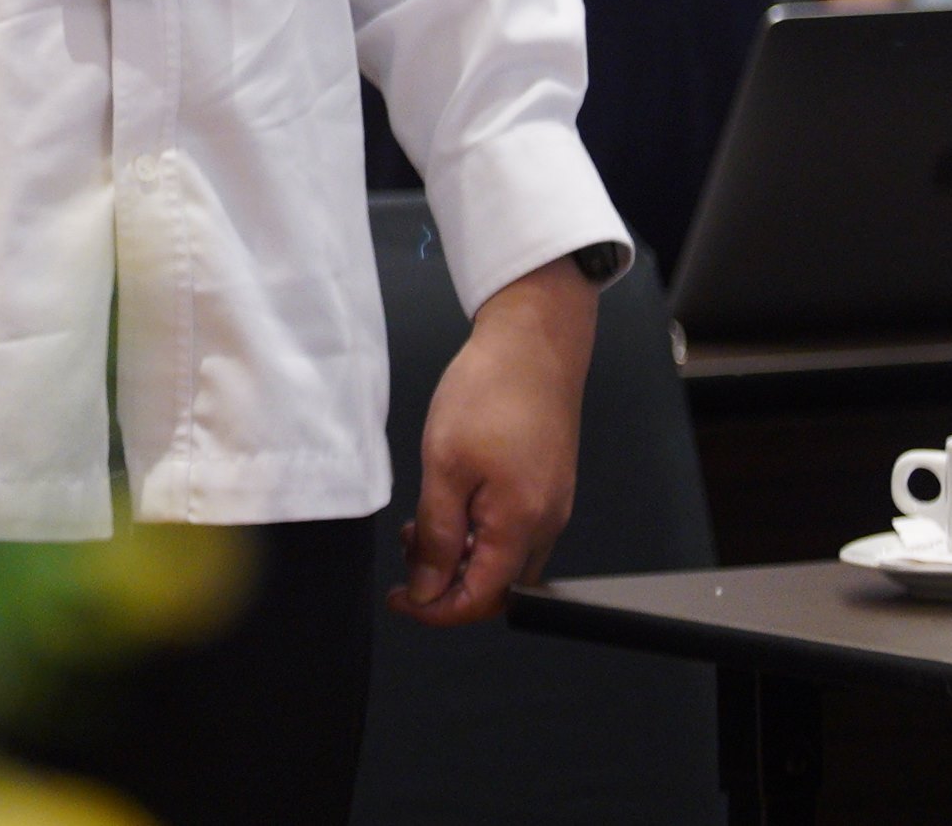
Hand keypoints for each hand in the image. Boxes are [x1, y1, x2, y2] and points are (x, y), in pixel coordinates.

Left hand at [398, 257, 598, 623]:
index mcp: (521, 526)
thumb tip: (428, 588)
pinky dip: (477, 531)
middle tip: (406, 555)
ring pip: (504, 558)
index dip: (436, 610)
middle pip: (497, 586)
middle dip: (447, 583)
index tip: (400, 599)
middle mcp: (546, 524)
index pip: (480, 599)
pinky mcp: (549, 484)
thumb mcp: (444, 466)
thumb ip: (436, 535)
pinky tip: (451, 503)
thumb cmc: (490, 393)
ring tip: (420, 525)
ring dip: (459, 556)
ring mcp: (552, 505)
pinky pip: (513, 530)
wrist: (534, 341)